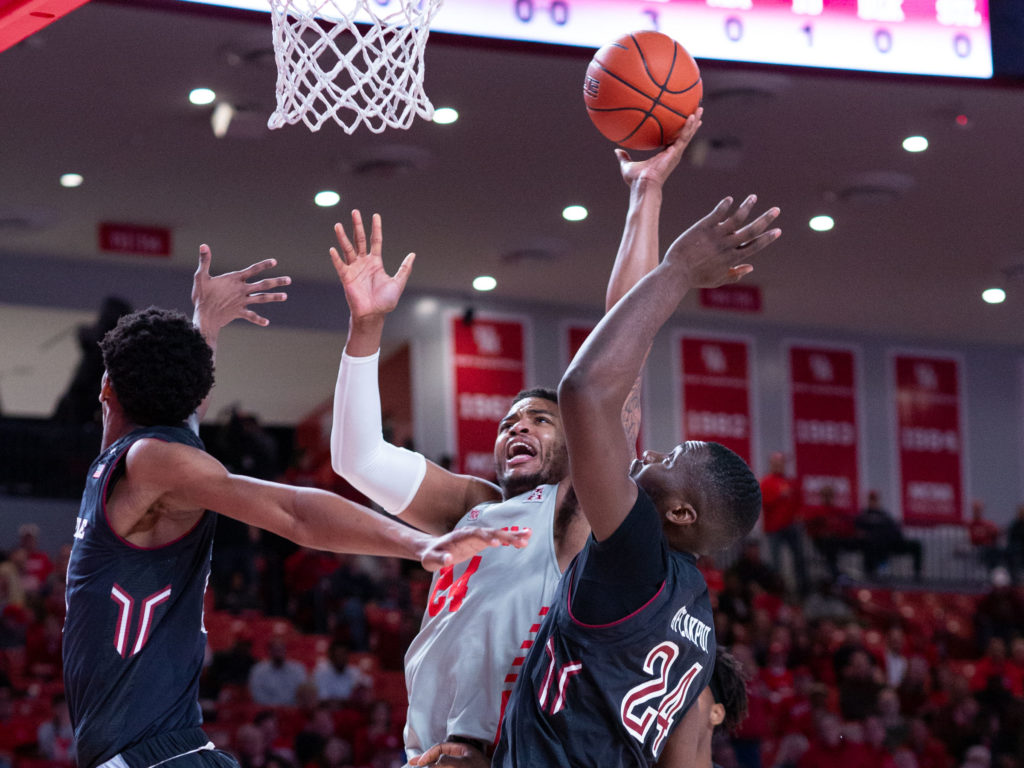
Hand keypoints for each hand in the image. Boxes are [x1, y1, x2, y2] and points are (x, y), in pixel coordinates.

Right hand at [191, 244, 289, 331]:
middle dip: (277, 282)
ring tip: (285, 296)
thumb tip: (203, 245)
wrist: (204, 317)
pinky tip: (267, 322)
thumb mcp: (201, 277)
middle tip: (289, 280)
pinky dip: (258, 319)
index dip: (264, 265)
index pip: (253, 270)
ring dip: (274, 297)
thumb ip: (205, 261)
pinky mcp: (239, 313)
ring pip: (262, 299)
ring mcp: (242, 302)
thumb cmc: (202, 296)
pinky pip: (251, 316)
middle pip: (263, 285)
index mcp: (234, 280)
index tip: (275, 262)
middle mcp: (241, 290)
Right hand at [330, 210, 414, 321]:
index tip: (375, 215)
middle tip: (355, 211)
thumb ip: (404, 269)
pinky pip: (340, 265)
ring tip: (338, 225)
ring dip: (342, 237)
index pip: (375, 240)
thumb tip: (413, 254)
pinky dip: (336, 258)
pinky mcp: (346, 277)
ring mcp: (354, 269)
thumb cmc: (386, 301)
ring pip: (347, 249)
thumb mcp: (398, 283)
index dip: (376, 228)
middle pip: (359, 240)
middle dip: (357, 226)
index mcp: (376, 262)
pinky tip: (332, 249)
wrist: (374, 315)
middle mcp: (364, 263)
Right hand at [409, 741, 489, 766]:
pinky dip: (437, 767)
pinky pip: (445, 766)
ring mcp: (460, 765)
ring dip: (430, 766)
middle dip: (425, 760)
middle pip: (438, 756)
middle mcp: (459, 757)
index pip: (440, 748)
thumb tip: (431, 764)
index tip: (419, 763)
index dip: (428, 754)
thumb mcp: (465, 763)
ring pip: (441, 764)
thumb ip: (447, 761)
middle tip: (411, 764)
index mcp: (461, 749)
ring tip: (417, 767)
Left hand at [420, 526, 531, 571]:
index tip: (497, 543)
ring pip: (498, 533)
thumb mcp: (430, 560)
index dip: (486, 537)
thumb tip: (448, 559)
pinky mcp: (482, 542)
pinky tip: (523, 540)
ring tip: (529, 536)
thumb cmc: (430, 556)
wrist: (432, 549)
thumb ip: (439, 559)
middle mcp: (472, 533)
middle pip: (491, 532)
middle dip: (506, 535)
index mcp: (460, 536)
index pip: (476, 534)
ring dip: (513, 535)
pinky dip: (510, 539)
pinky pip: (499, 539)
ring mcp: (478, 536)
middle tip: (523, 539)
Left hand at [616, 107, 702, 187]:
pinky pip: (684, 137)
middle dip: (691, 123)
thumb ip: (624, 157)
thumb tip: (616, 150)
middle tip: (697, 111)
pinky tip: (692, 117)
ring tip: (700, 109)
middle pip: (684, 135)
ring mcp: (675, 153)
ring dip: (694, 122)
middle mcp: (672, 153)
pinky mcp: (675, 153)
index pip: (674, 139)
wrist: (642, 185)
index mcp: (664, 155)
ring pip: (687, 134)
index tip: (683, 122)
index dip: (679, 131)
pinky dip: (689, 127)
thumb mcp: (627, 165)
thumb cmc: (636, 180)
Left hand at [665, 194, 780, 287]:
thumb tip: (751, 267)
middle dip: (766, 219)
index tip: (778, 230)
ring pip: (736, 218)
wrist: (676, 273)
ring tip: (754, 197)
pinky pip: (717, 214)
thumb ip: (735, 274)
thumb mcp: (717, 280)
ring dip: (747, 206)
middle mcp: (727, 246)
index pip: (755, 246)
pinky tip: (730, 199)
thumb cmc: (696, 278)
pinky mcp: (703, 228)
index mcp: (732, 258)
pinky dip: (724, 206)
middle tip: (777, 209)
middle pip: (751, 230)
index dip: (768, 238)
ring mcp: (715, 236)